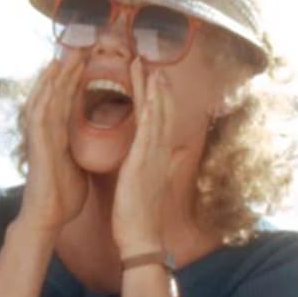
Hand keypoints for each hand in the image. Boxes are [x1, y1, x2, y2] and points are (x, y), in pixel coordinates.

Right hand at [18, 50, 88, 236]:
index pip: (68, 99)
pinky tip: (52, 76)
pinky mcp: (38, 144)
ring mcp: (40, 136)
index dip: (77, 78)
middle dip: (67, 69)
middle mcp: (48, 130)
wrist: (49, 217)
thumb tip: (97, 140)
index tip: (90, 57)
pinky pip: (40, 113)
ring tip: (67, 51)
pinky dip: (45, 92)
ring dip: (56, 74)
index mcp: (61, 133)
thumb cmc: (64, 193)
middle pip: (56, 92)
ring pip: (46, 96)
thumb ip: (82, 146)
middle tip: (81, 44)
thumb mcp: (80, 162)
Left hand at [112, 59, 193, 256]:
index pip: (156, 119)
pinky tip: (151, 90)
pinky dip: (153, 105)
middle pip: (161, 110)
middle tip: (149, 59)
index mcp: (154, 156)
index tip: (148, 75)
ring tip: (149, 65)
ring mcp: (154, 154)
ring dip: (155, 87)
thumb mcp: (140, 184)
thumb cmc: (136, 214)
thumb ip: (144, 166)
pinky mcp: (146, 160)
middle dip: (155, 85)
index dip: (153, 96)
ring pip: (158, 113)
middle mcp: (158, 151)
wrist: (140, 236)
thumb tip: (148, 157)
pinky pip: (151, 127)